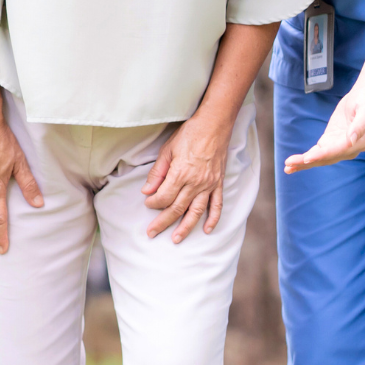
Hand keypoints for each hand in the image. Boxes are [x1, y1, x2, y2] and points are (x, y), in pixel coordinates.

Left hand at [142, 111, 230, 242]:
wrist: (214, 125)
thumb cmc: (189, 135)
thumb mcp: (167, 150)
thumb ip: (157, 172)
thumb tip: (147, 191)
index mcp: (181, 173)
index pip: (164, 197)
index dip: (153, 203)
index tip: (147, 203)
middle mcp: (195, 183)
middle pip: (177, 208)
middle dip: (162, 222)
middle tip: (151, 233)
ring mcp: (209, 185)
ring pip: (196, 212)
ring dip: (186, 227)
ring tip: (176, 239)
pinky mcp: (218, 183)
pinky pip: (217, 205)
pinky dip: (213, 219)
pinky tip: (207, 229)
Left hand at [283, 81, 364, 172]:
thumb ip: (360, 125)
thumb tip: (351, 140)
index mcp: (359, 142)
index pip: (338, 150)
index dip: (322, 154)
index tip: (307, 158)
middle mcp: (349, 149)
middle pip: (326, 158)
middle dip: (307, 162)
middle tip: (289, 165)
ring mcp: (339, 146)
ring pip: (320, 158)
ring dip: (303, 163)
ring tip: (287, 168)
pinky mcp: (331, 141)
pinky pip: (317, 152)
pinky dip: (305, 158)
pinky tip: (294, 163)